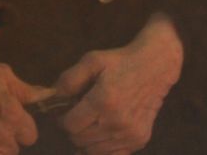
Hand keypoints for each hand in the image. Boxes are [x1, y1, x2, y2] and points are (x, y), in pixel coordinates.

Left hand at [51, 13, 183, 154]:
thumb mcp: (91, 61)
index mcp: (103, 101)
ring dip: (86, 139)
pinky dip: (102, 146)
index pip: (70, 125)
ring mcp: (130, 134)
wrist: (154, 67)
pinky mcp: (139, 140)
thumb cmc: (119, 62)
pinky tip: (102, 131)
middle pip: (80, 140)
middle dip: (72, 129)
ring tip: (89, 122)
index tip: (62, 112)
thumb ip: (69, 80)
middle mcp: (117, 122)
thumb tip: (51, 97)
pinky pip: (112, 154)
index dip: (61, 119)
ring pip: (94, 151)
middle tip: (75, 116)